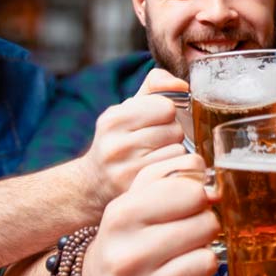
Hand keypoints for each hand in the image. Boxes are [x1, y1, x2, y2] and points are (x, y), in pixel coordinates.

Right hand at [81, 68, 190, 202]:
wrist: (94, 183)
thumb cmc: (120, 139)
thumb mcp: (129, 108)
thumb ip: (156, 86)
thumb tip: (181, 85)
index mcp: (113, 119)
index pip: (166, 106)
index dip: (167, 112)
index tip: (156, 121)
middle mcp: (115, 145)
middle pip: (174, 129)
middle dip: (172, 133)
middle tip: (157, 142)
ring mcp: (126, 171)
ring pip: (178, 151)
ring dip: (174, 152)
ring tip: (157, 156)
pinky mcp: (138, 190)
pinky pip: (175, 171)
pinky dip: (173, 169)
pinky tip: (160, 170)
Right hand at [83, 154, 220, 275]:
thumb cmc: (129, 235)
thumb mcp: (140, 195)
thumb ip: (177, 174)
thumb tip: (212, 187)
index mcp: (122, 214)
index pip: (194, 193)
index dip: (199, 200)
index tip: (188, 209)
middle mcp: (122, 255)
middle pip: (206, 227)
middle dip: (202, 231)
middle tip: (182, 240)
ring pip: (205, 265)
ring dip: (197, 265)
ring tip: (175, 266)